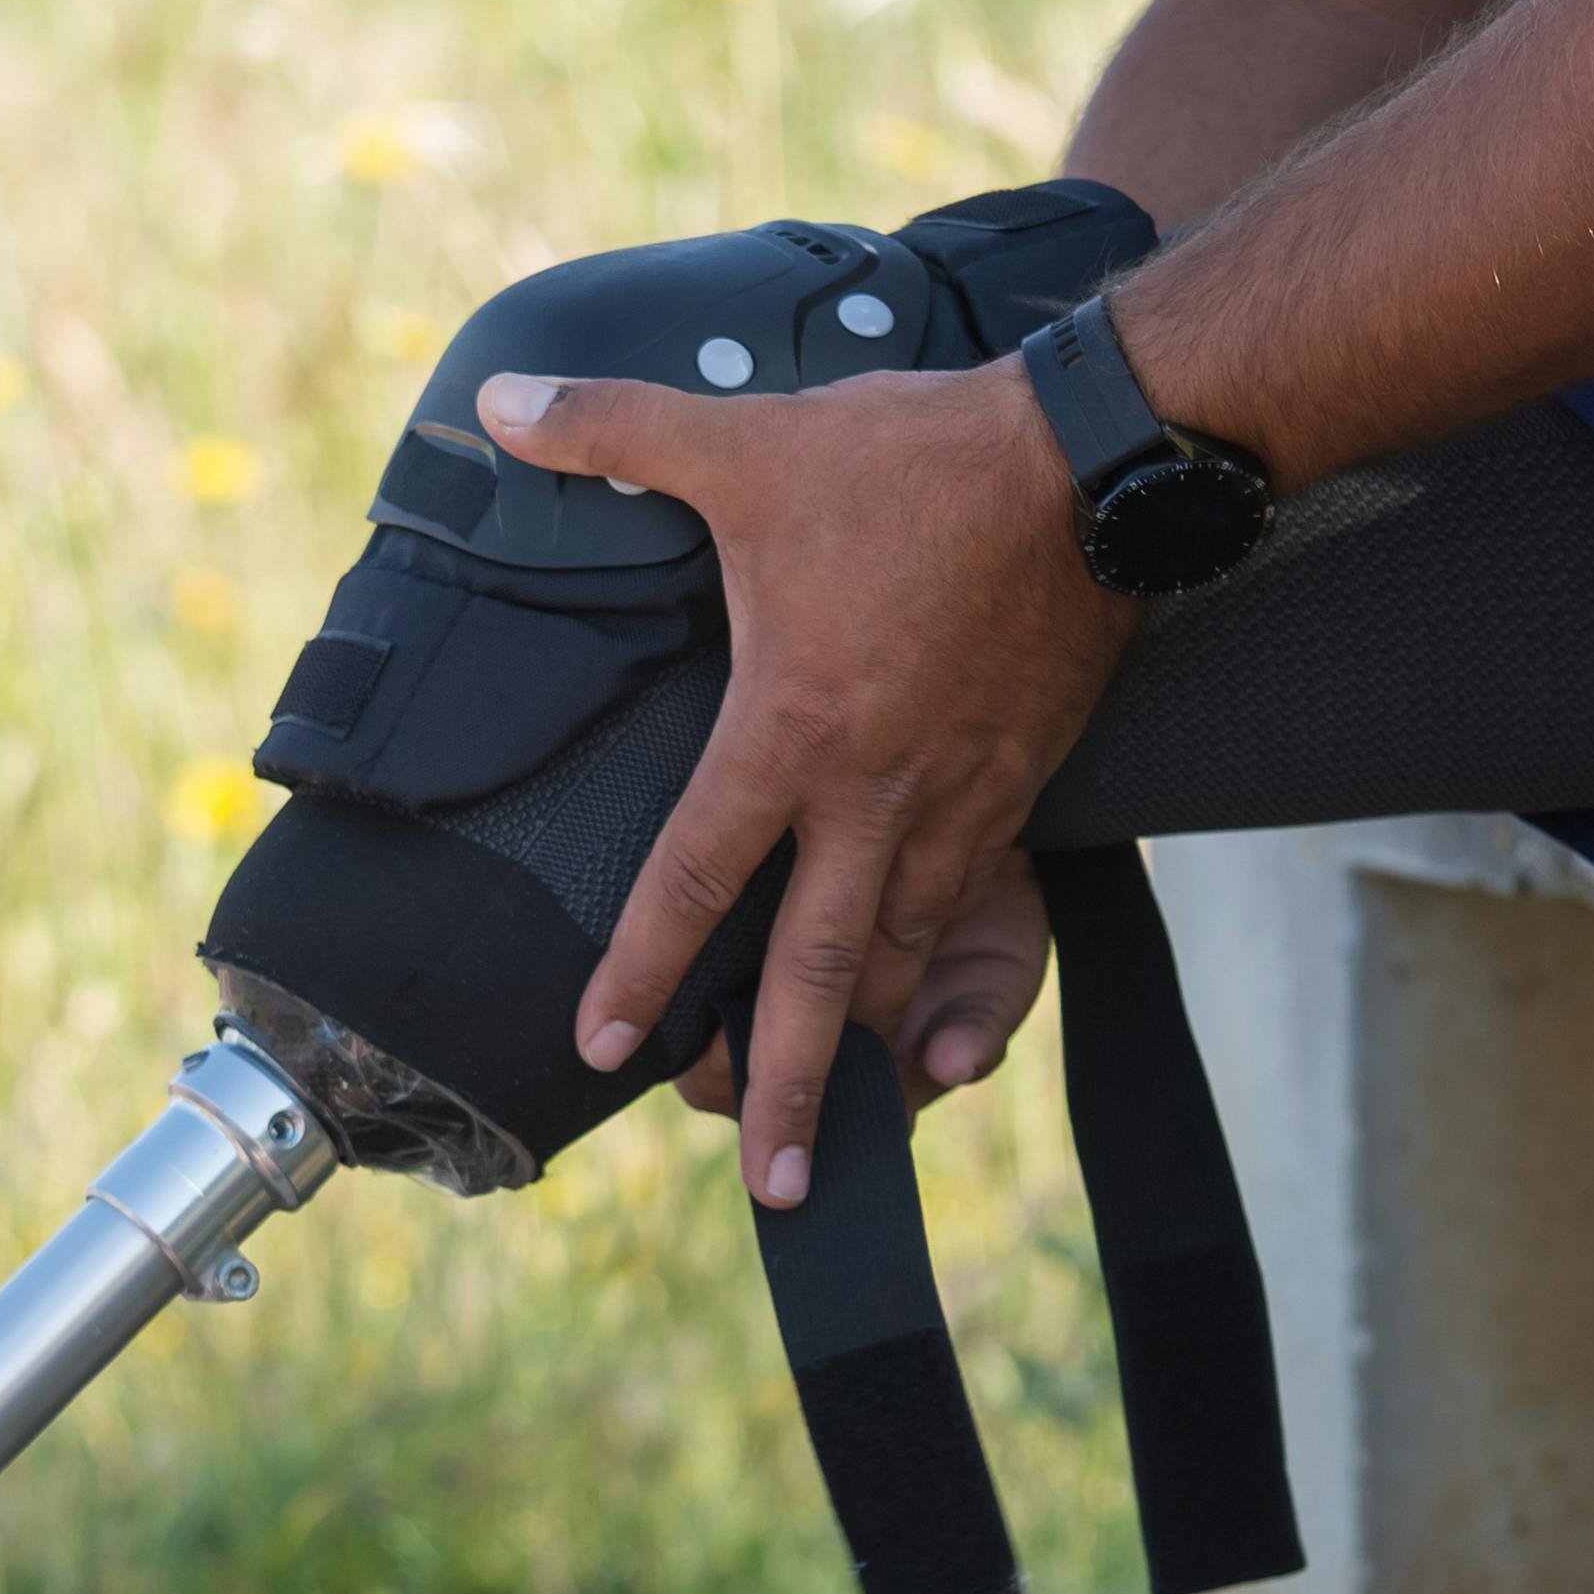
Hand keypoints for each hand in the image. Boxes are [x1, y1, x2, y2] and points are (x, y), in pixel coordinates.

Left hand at [476, 357, 1129, 1204]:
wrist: (1095, 458)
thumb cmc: (916, 457)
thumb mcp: (748, 441)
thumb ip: (613, 430)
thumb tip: (498, 406)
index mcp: (790, 731)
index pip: (695, 877)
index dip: (639, 967)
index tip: (600, 1045)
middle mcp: (874, 791)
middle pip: (815, 972)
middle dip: (785, 1087)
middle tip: (773, 1187)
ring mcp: (959, 796)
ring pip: (904, 952)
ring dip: (867, 1043)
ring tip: (840, 1123)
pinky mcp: (1022, 780)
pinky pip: (971, 902)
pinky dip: (944, 969)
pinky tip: (921, 1008)